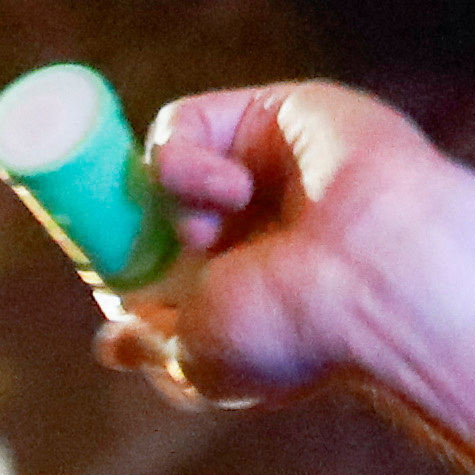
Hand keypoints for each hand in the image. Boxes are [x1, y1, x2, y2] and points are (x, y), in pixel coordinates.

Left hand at [98, 82, 474, 474]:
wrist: (381, 278)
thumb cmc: (298, 332)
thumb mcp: (202, 361)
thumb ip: (153, 345)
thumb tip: (109, 343)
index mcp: (237, 284)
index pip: (151, 258)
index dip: (115, 255)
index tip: (94, 261)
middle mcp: (249, 225)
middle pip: (151, 202)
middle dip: (134, 223)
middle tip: (136, 243)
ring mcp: (261, 167)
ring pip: (161, 161)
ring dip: (166, 197)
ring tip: (208, 234)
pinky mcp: (274, 114)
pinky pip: (185, 122)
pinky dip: (186, 160)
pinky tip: (233, 194)